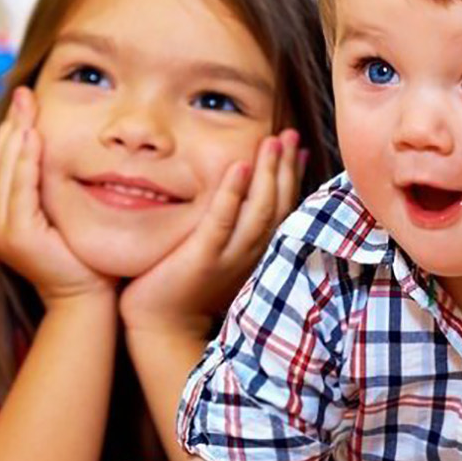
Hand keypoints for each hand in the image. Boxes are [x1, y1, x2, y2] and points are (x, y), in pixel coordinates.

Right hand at [0, 87, 113, 304]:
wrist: (87, 299)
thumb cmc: (82, 257)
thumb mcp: (62, 215)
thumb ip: (51, 188)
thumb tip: (61, 151)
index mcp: (0, 216)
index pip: (0, 164)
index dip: (10, 131)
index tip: (24, 100)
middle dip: (10, 125)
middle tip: (23, 93)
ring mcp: (1, 231)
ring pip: (3, 172)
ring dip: (15, 137)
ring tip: (27, 108)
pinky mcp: (16, 237)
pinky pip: (18, 190)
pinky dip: (24, 162)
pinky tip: (34, 138)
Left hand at [119, 129, 301, 336]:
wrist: (161, 326)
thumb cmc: (184, 288)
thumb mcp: (218, 256)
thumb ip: (232, 229)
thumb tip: (241, 198)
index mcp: (257, 251)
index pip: (283, 207)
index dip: (293, 176)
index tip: (300, 149)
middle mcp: (252, 253)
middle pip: (278, 204)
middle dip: (286, 167)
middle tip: (291, 135)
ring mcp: (230, 255)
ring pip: (259, 209)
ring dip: (269, 173)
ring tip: (273, 142)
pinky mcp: (204, 256)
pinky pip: (222, 220)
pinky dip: (233, 193)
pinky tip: (239, 167)